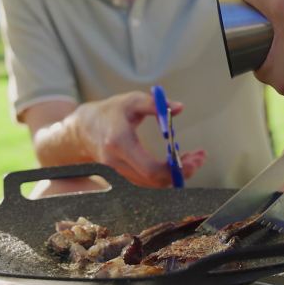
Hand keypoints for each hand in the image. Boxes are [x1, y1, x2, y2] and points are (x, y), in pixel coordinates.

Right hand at [74, 91, 204, 187]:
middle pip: (155, 180)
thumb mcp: (131, 101)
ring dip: (176, 174)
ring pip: (153, 183)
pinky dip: (166, 174)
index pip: (149, 168)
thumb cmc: (110, 112)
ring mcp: (119, 173)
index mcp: (119, 143)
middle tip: (200, 158)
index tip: (192, 160)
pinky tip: (179, 162)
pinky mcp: (124, 176)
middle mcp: (117, 163)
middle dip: (181, 173)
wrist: (84, 129)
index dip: (173, 169)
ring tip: (195, 158)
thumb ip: (155, 104)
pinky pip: (149, 181)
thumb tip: (178, 108)